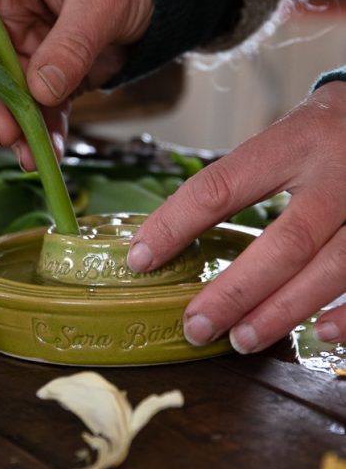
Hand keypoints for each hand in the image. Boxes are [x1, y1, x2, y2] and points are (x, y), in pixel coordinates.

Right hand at [0, 0, 152, 168]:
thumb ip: (72, 40)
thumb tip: (39, 90)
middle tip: (6, 131)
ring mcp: (19, 48)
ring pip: (3, 93)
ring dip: (15, 125)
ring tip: (31, 155)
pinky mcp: (45, 76)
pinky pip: (38, 108)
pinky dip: (44, 131)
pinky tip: (53, 153)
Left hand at [127, 81, 345, 350]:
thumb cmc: (329, 129)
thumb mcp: (288, 132)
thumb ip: (248, 176)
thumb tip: (179, 229)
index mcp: (294, 143)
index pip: (223, 185)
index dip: (177, 224)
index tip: (141, 258)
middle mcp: (336, 174)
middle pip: (287, 242)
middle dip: (237, 291)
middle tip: (196, 325)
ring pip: (331, 269)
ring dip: (283, 312)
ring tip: (241, 339)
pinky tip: (319, 334)